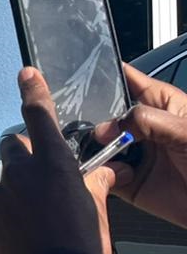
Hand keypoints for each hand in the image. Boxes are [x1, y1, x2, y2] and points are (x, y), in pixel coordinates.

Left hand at [0, 68, 116, 253]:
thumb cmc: (82, 246)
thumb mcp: (95, 210)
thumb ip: (93, 184)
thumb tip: (101, 172)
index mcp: (53, 164)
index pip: (40, 117)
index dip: (33, 92)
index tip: (25, 74)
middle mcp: (20, 172)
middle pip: (14, 148)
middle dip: (24, 159)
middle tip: (39, 184)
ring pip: (2, 182)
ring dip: (13, 193)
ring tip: (32, 222)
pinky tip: (17, 236)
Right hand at [93, 63, 186, 231]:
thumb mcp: (185, 130)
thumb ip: (147, 120)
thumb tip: (106, 127)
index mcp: (160, 103)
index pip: (126, 78)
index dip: (103, 73)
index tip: (78, 75)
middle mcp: (142, 127)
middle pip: (102, 111)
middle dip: (87, 113)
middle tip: (84, 122)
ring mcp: (132, 153)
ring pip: (95, 142)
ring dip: (87, 145)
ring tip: (90, 148)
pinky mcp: (125, 180)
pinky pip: (99, 172)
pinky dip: (91, 171)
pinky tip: (96, 169)